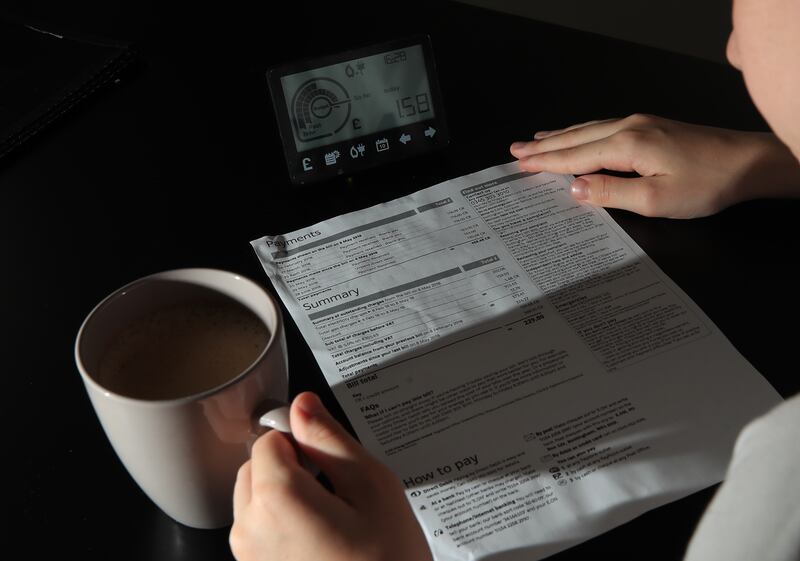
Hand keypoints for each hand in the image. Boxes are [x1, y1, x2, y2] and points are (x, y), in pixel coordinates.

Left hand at [230, 392, 432, 560]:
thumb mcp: (372, 488)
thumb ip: (330, 439)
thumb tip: (301, 405)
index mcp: (276, 499)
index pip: (269, 438)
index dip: (301, 438)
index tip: (328, 456)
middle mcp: (249, 529)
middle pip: (256, 467)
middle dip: (290, 467)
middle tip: (338, 490)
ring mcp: (248, 558)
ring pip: (255, 498)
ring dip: (287, 495)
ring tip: (333, 519)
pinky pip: (260, 530)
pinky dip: (284, 524)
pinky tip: (324, 540)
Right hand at [510, 114, 799, 217]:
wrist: (749, 163)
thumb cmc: (706, 185)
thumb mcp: (655, 200)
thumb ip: (610, 192)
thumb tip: (572, 187)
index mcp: (627, 145)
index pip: (574, 155)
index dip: (545, 162)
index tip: (519, 164)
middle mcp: (630, 127)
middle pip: (576, 136)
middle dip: (544, 145)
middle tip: (515, 151)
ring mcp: (642, 123)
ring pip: (589, 128)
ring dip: (560, 136)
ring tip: (536, 140)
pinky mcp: (653, 126)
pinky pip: (604, 127)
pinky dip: (582, 132)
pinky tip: (578, 133)